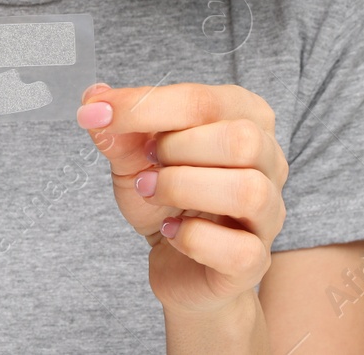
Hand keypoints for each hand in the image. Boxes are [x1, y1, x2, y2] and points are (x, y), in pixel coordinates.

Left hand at [76, 82, 287, 314]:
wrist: (177, 264)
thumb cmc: (166, 199)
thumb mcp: (134, 157)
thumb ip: (120, 129)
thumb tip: (94, 99)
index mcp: (245, 116)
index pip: (202, 101)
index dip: (144, 106)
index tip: (97, 114)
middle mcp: (269, 160)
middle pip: (240, 139)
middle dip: (177, 149)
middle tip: (148, 163)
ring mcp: (270, 212)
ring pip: (247, 191)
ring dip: (183, 189)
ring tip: (152, 192)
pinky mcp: (257, 260)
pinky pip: (239, 249)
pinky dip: (192, 239)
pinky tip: (172, 232)